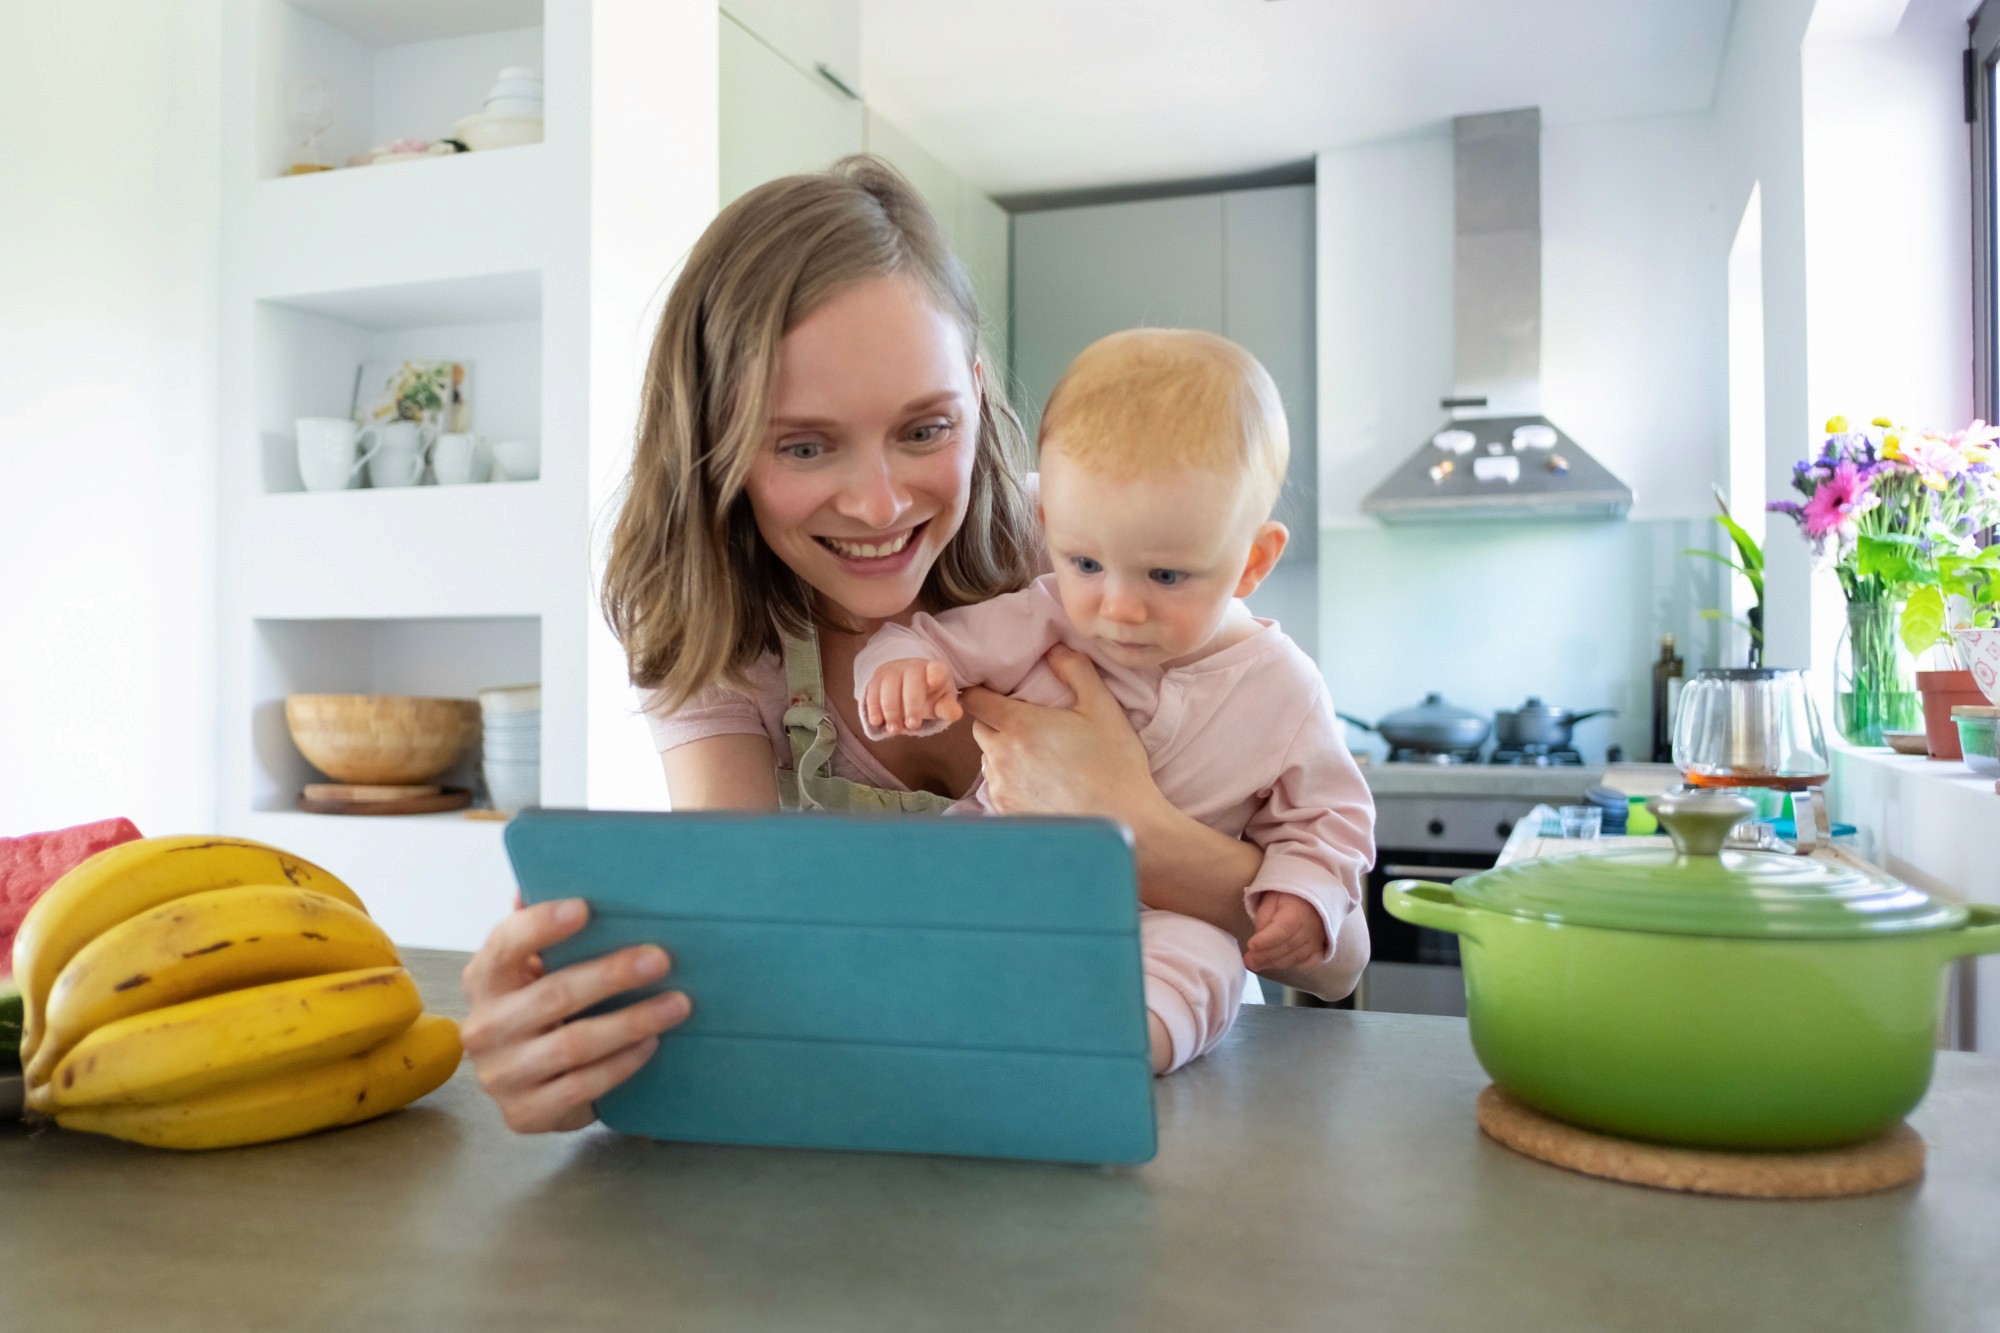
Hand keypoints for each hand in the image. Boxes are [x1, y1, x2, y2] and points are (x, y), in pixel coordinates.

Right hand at [459, 898, 691, 1133]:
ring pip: (573, 1045)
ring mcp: (500, 1075)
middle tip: (661, 959)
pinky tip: (652, 1043)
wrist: (529, 1085)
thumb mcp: (536, 968)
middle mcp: (483, 1026)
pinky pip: (581, 1087)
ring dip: (631, 1022)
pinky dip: (622, 1064)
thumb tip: (548, 870)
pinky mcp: (523, 1114)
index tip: (586, 907)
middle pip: (552, 995)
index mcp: (483, 978)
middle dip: (611, 975)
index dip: (542, 924)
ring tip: (677, 1004)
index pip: (505, 944)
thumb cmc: (542, 1009)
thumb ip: (541, 926)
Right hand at [863, 657, 961, 734]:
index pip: (937, 669)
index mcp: (935, 671)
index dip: (935, 674)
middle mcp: (913, 666)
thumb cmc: (929, 695)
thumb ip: (948, 708)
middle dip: (911, 704)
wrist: (906, 685)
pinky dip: (873, 707)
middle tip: (912, 726)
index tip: (933, 682)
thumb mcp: (942, 702)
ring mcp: (893, 671)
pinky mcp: (877, 679)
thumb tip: (955, 714)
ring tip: (895, 730)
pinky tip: (877, 722)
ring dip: (891, 710)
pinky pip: (872, 691)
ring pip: (889, 686)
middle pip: (911, 680)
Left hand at [959, 645, 1158, 824]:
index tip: (996, 692)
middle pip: (981, 729)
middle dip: (996, 722)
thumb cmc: (1116, 764)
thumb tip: (1055, 648)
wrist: (1125, 823)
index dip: (981, 692)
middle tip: (1027, 724)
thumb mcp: (1102, 707)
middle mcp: (1001, 758)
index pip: (975, 700)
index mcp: (1019, 726)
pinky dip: (1012, 783)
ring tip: (1038, 758)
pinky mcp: (1008, 814)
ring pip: (989, 761)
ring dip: (1004, 754)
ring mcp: (1002, 789)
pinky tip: (1041, 785)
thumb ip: (1075, 671)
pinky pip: (999, 789)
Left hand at [1243, 893, 1326, 971]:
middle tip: (1247, 961)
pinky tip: (1276, 963)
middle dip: (1263, 956)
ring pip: (1292, 958)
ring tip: (1255, 965)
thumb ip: (1263, 918)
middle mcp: (1309, 929)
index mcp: (1296, 913)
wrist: (1312, 900)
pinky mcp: (1320, 950)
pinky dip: (1291, 966)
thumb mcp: (1271, 899)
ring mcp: (1316, 942)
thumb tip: (1258, 939)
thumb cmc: (1288, 898)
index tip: (1250, 945)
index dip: (1265, 940)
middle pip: (1285, 947)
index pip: (1281, 930)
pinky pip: (1305, 964)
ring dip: (1272, 963)